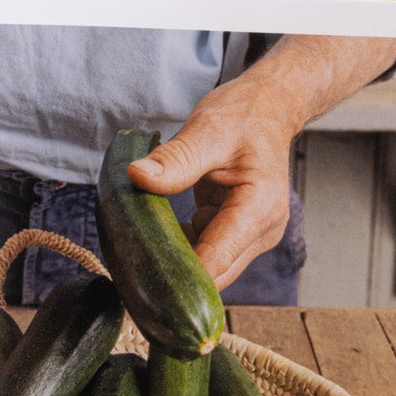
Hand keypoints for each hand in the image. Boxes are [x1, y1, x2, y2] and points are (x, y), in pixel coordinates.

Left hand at [125, 33, 395, 289]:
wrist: (268, 109)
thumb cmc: (243, 116)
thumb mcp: (206, 131)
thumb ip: (175, 160)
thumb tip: (136, 176)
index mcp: (259, 208)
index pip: (217, 262)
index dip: (181, 282)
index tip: (142, 286)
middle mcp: (262, 231)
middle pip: (215, 275)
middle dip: (175, 279)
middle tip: (127, 274)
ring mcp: (252, 236)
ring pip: (210, 269)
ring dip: (177, 264)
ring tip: (139, 250)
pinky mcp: (238, 235)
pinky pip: (206, 255)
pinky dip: (182, 250)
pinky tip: (160, 235)